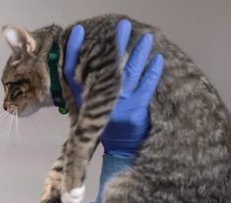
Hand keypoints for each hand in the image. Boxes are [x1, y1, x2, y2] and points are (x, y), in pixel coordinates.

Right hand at [63, 20, 164, 157]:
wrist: (120, 150)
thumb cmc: (104, 124)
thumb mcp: (87, 107)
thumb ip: (86, 87)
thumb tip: (94, 57)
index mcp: (83, 97)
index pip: (72, 70)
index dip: (73, 50)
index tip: (78, 31)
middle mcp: (99, 99)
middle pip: (107, 65)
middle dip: (116, 43)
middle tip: (123, 26)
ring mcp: (119, 104)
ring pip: (130, 71)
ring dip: (140, 52)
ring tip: (147, 37)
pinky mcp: (137, 109)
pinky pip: (147, 85)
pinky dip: (153, 71)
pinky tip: (158, 58)